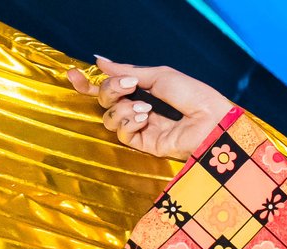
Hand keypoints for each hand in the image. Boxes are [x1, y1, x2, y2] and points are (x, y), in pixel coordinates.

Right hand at [64, 56, 227, 159]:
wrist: (213, 119)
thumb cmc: (194, 96)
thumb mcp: (159, 75)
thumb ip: (128, 71)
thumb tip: (100, 61)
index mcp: (144, 95)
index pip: (109, 92)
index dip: (88, 85)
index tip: (73, 74)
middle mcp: (140, 113)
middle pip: (105, 103)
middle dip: (109, 91)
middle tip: (128, 85)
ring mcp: (143, 132)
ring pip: (110, 120)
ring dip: (122, 109)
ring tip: (145, 106)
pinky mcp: (147, 148)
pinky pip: (123, 135)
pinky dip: (130, 122)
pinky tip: (145, 117)